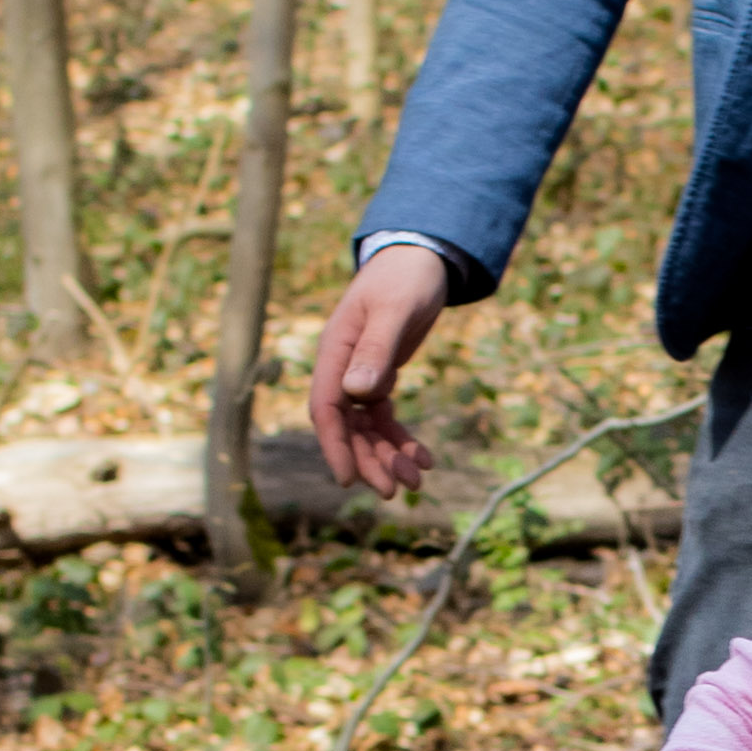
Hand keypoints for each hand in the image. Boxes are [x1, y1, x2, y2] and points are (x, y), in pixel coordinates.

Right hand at [308, 244, 450, 493]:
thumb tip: (355, 392)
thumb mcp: (394, 311)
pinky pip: (385, 417)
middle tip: (393, 492)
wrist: (423, 259)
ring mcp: (360, 374)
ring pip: (367, 428)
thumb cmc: (406, 279)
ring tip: (417, 482)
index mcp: (335, 352)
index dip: (335, 445)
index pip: (326, 408)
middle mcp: (342, 367)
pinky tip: (425, 459)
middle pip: (347, 427)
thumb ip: (376, 350)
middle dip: (368, 460)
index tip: (347, 480)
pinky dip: (402, 439)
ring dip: (388, 456)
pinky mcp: (380, 376)